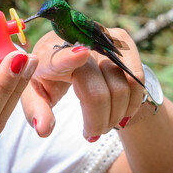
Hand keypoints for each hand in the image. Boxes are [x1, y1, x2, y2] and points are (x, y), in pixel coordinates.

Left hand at [21, 29, 144, 141]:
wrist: (66, 52)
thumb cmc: (48, 76)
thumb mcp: (35, 94)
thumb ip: (36, 110)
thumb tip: (44, 129)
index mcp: (49, 55)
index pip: (59, 58)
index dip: (70, 57)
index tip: (81, 54)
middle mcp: (78, 42)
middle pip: (97, 92)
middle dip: (98, 121)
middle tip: (92, 133)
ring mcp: (102, 39)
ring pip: (122, 87)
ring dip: (116, 115)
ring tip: (106, 123)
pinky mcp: (120, 40)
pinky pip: (137, 79)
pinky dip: (133, 102)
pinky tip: (122, 112)